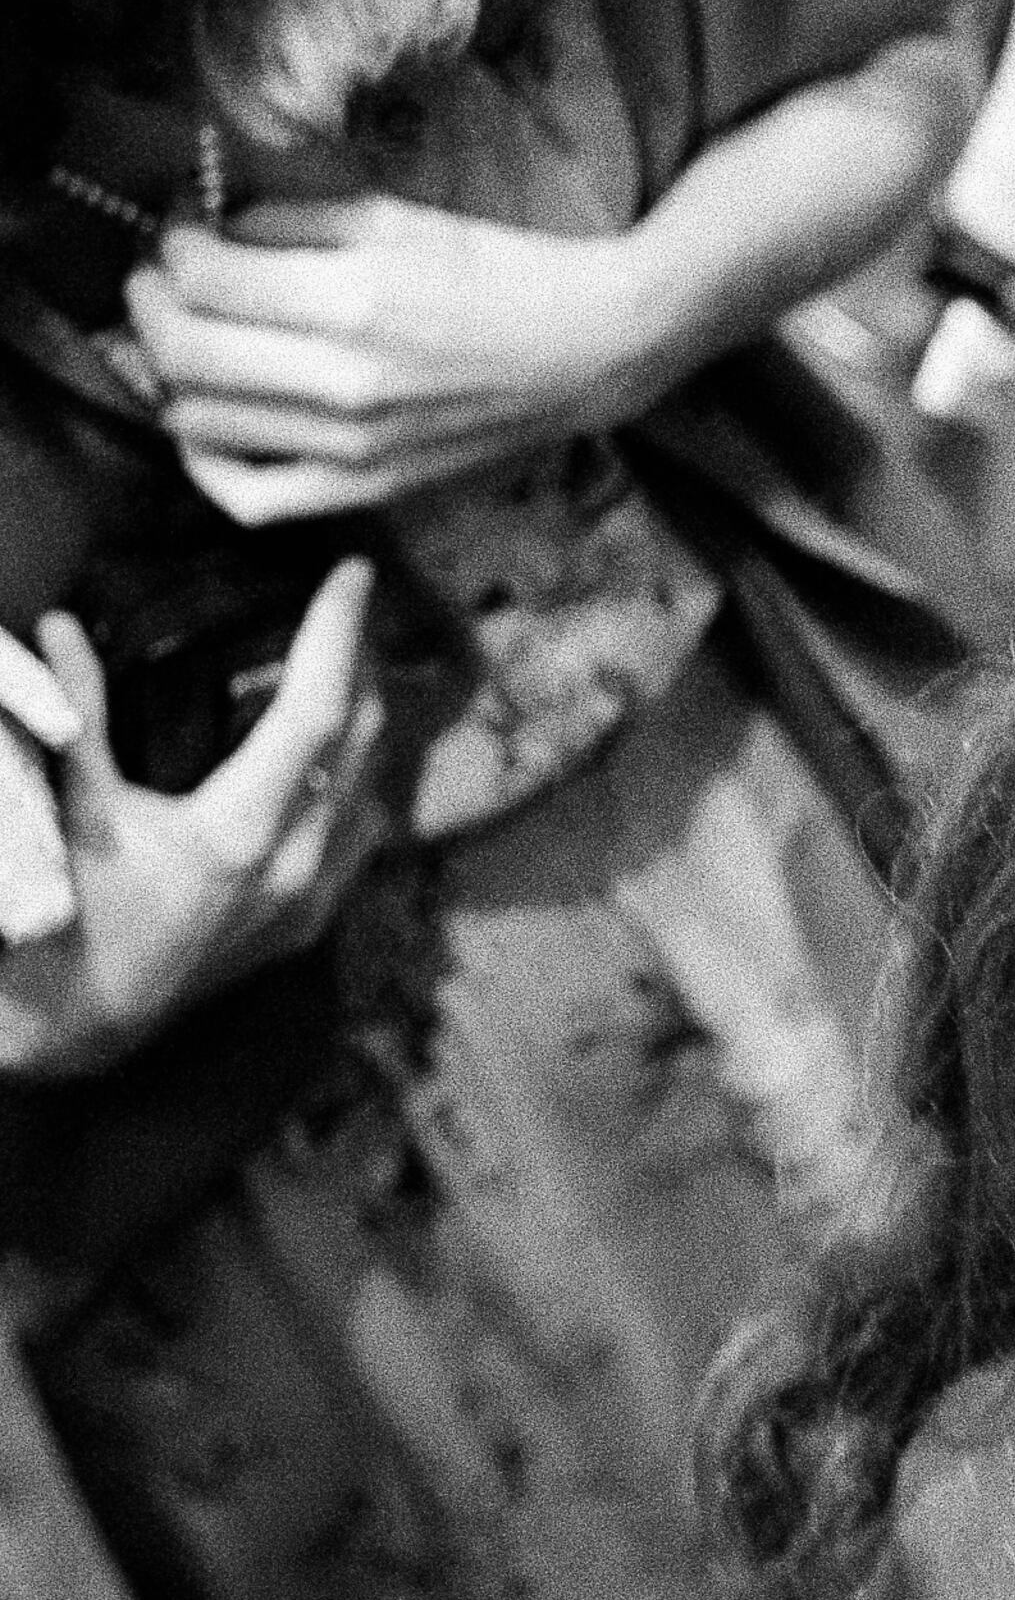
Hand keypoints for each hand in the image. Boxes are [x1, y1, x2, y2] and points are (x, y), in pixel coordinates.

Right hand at [0, 560, 384, 1078]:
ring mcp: (311, 901)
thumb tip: (55, 623)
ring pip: (373, 786)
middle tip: (348, 603)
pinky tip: (341, 754)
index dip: (337, 632)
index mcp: (239, 831)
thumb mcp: (70, 809)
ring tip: (347, 661)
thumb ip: (75, 716)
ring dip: (366, 720)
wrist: (78, 1025)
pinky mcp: (309, 925)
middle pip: (361, 738)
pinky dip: (359, 780)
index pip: (314, 709)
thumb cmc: (64, 917)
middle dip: (360, 661)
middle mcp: (295, 866)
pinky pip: (362, 836)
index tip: (352, 574)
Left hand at [129, 199, 686, 523]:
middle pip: (180, 349)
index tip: (187, 225)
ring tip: (192, 336)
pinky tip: (209, 422)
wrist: (590, 351)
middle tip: (166, 276)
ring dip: (169, 371)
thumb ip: (286, 221)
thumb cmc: (498, 272)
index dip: (173, 241)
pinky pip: (250, 500)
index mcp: (352, 301)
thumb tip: (204, 227)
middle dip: (150, 301)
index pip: (199, 276)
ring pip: (194, 421)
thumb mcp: (391, 217)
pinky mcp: (369, 487)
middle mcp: (344, 383)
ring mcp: (354, 448)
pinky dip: (205, 463)